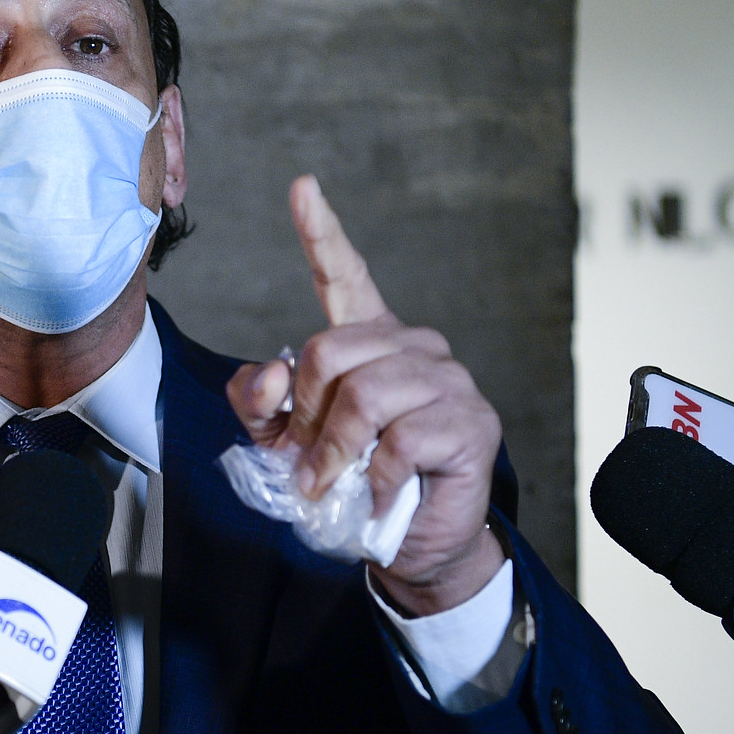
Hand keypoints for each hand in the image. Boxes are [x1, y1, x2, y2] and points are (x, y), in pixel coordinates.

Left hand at [226, 175, 504, 613]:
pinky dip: (374, 478)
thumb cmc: (347, 486)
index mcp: (369, 341)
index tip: (303, 186)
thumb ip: (262, 402)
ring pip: (364, 395)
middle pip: (329, 351)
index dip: (322, 232)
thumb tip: (274, 372)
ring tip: (337, 484)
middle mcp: (413, 347)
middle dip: (306, 416)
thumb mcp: (283, 444)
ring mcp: (448, 381)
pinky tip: (380, 493)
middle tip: (311, 464)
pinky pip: (399, 440)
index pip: (344, 276)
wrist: (403, 546)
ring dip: (336, 454)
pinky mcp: (471, 423)